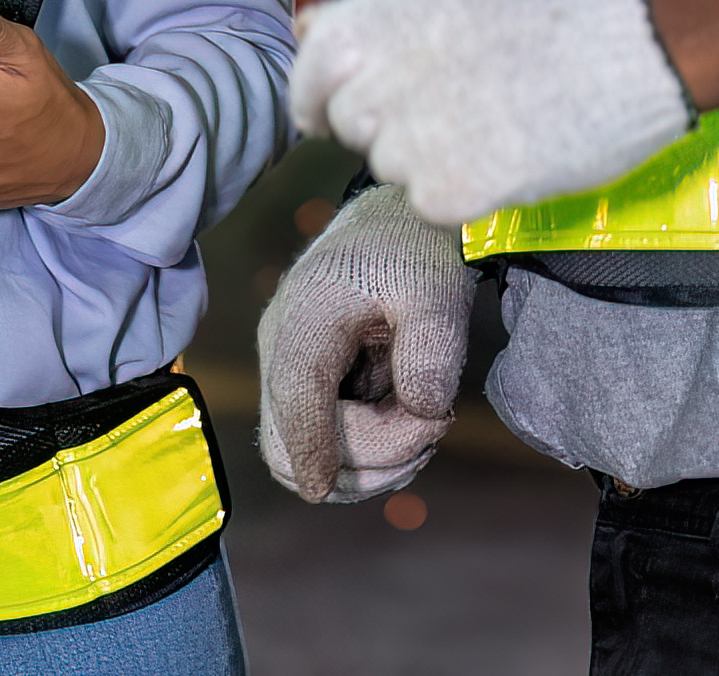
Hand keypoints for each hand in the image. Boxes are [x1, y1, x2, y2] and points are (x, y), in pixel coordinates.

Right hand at [255, 184, 474, 504]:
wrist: (397, 226)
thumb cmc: (413, 250)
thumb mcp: (437, 289)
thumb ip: (432, 350)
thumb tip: (423, 413)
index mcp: (305, 317)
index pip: (294, 394)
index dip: (309, 447)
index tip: (324, 491)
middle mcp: (282, 349)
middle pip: (285, 445)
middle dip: (359, 465)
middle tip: (430, 435)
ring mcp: (289, 372)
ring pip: (300, 458)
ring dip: (367, 468)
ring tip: (428, 430)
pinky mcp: (308, 390)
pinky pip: (320, 446)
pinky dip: (364, 458)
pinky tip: (410, 432)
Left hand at [288, 0, 689, 228]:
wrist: (637, 41)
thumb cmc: (549, 1)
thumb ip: (372, 10)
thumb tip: (305, 28)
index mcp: (367, 26)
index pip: (308, 81)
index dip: (327, 97)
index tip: (356, 103)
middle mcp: (377, 84)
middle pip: (352, 129)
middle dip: (389, 123)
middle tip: (452, 102)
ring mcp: (413, 143)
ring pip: (393, 167)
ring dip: (429, 155)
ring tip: (491, 117)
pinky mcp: (453, 192)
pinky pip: (433, 203)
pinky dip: (464, 187)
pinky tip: (508, 148)